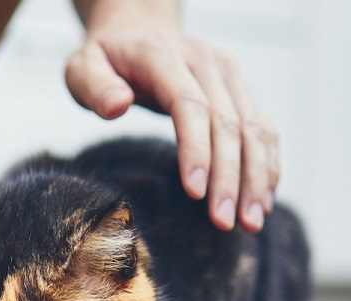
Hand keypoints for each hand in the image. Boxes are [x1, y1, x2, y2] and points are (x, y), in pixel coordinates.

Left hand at [67, 0, 279, 231]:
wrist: (137, 29)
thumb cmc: (105, 57)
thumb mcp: (82, 66)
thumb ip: (93, 86)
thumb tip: (117, 106)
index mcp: (164, 56)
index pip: (190, 105)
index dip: (196, 149)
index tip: (196, 192)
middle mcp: (206, 61)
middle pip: (227, 122)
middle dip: (229, 176)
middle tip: (224, 222)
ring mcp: (228, 73)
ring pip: (254, 127)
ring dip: (257, 177)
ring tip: (251, 222)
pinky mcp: (240, 88)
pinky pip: (263, 128)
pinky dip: (267, 165)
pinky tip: (262, 200)